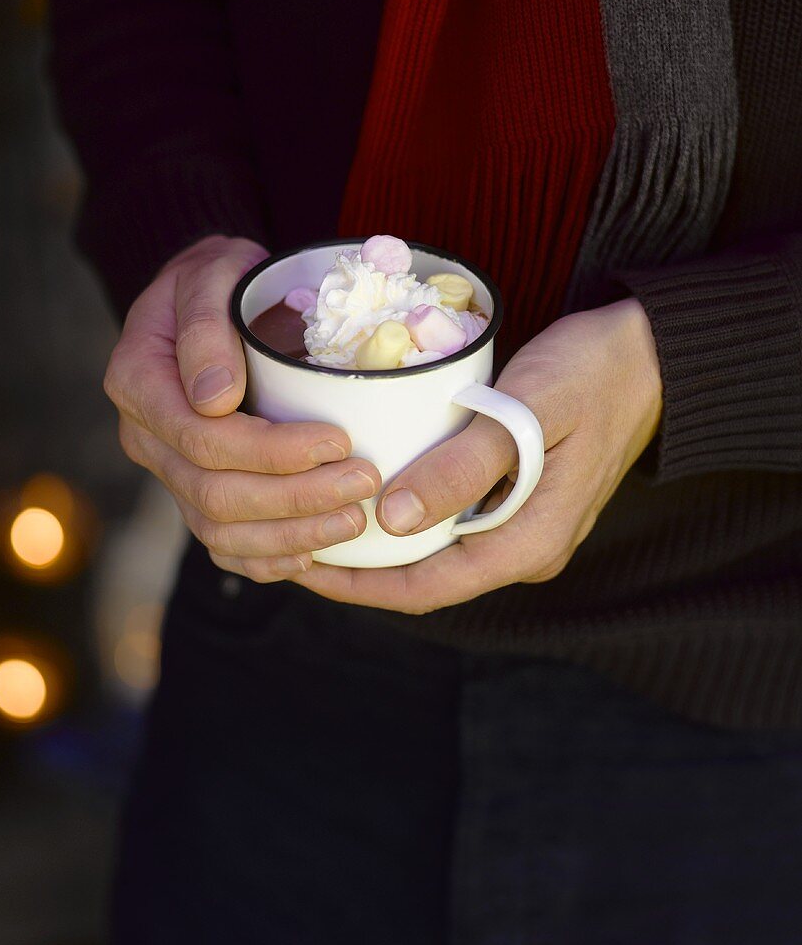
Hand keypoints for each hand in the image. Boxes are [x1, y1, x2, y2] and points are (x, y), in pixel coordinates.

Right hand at [104, 234, 380, 579]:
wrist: (213, 302)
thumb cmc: (220, 281)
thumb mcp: (213, 275)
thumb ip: (206, 328)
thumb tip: (214, 398)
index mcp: (139, 383)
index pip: (203, 439)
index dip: (272, 451)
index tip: (338, 440)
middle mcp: (146, 437)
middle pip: (215, 494)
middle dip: (296, 497)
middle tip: (365, 482)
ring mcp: (170, 473)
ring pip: (220, 531)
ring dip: (291, 534)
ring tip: (354, 520)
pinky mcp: (197, 496)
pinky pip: (226, 548)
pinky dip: (270, 558)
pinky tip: (316, 554)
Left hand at [288, 298, 661, 612]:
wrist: (651, 356)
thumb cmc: (592, 374)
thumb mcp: (526, 412)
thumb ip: (465, 468)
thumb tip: (393, 520)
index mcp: (529, 543)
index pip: (426, 588)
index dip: (358, 588)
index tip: (301, 568)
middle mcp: (525, 549)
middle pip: (426, 578)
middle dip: (359, 571)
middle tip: (292, 540)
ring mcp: (524, 528)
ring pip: (436, 553)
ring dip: (380, 546)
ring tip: (317, 520)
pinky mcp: (519, 502)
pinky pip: (452, 525)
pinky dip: (407, 517)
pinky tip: (370, 493)